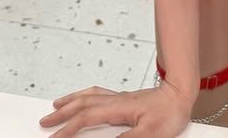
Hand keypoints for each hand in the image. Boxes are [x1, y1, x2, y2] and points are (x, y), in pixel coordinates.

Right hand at [39, 82, 192, 136]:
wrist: (181, 94)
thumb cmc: (170, 113)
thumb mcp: (150, 133)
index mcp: (118, 107)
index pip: (86, 118)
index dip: (68, 129)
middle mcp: (116, 100)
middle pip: (82, 103)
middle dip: (62, 113)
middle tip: (45, 121)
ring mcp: (119, 97)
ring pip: (89, 96)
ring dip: (70, 101)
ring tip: (56, 105)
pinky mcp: (125, 98)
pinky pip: (98, 94)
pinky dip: (85, 96)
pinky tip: (84, 98)